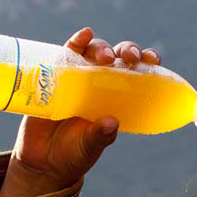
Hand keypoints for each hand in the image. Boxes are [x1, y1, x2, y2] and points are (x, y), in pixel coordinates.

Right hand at [0, 27, 162, 195]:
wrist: (43, 161)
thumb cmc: (74, 153)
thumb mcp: (90, 147)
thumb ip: (100, 136)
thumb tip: (110, 123)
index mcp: (117, 98)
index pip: (137, 74)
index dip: (147, 63)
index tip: (153, 61)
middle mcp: (101, 83)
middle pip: (118, 57)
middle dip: (127, 51)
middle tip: (130, 58)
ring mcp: (78, 77)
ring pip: (95, 51)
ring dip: (103, 48)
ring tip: (106, 57)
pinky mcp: (56, 75)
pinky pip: (67, 53)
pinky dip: (76, 41)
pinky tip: (84, 35)